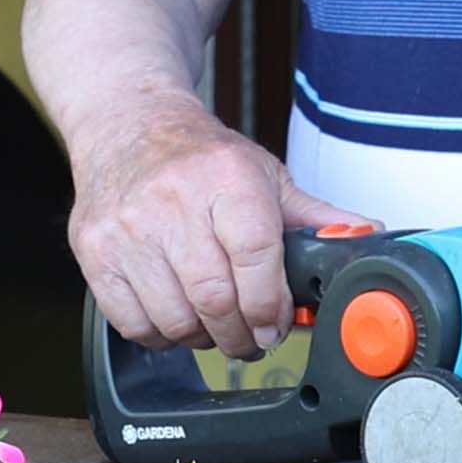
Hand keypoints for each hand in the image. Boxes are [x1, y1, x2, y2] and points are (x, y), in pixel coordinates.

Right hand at [65, 99, 370, 353]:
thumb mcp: (262, 174)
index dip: (271, 304)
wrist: (126, 125)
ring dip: (202, 337)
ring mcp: (127, 228)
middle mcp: (172, 200)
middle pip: (216, 298)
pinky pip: (132, 323)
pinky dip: (160, 334)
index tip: (276, 322)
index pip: (256, 256)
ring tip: (213, 322)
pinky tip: (174, 314)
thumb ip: (313, 216)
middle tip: (251, 337)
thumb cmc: (199, 157)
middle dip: (242, 333)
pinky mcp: (94, 251)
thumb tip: (367, 239)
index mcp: (225, 177)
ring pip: (175, 318)